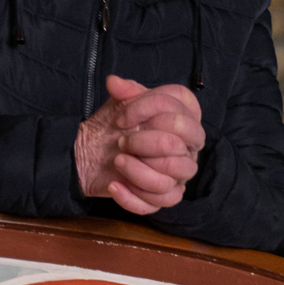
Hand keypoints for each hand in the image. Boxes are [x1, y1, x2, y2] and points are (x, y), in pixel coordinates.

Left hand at [75, 74, 203, 215]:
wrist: (95, 155)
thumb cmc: (116, 128)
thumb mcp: (120, 104)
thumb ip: (124, 91)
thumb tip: (114, 82)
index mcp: (185, 117)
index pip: (181, 107)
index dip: (149, 108)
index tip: (121, 117)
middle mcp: (188, 146)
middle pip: (177, 144)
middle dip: (144, 143)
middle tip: (121, 142)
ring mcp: (179, 174)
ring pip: (171, 177)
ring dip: (138, 171)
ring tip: (117, 162)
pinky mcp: (164, 197)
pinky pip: (160, 202)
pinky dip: (132, 196)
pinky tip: (114, 185)